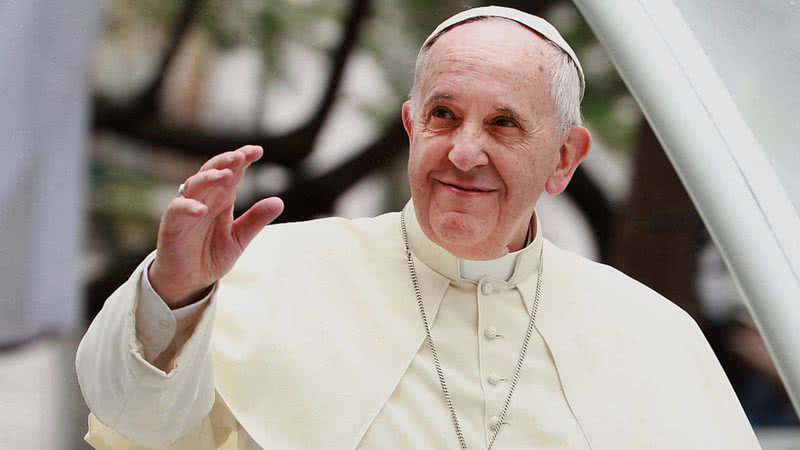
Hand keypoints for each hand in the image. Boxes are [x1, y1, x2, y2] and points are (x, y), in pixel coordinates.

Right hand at [149, 145, 283, 307]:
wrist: (188, 281)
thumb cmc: (211, 255)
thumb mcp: (239, 239)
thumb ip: (256, 220)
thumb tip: (279, 201)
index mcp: (222, 199)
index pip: (232, 172)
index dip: (242, 159)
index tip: (257, 150)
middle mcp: (204, 199)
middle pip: (212, 171)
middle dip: (226, 162)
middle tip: (241, 156)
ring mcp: (186, 209)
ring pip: (194, 185)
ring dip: (208, 178)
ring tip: (225, 175)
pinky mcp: (172, 225)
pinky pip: (177, 210)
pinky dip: (188, 207)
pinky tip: (202, 209)